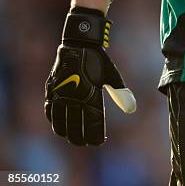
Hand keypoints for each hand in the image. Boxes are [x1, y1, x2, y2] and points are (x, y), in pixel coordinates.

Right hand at [45, 7, 135, 145]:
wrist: (79, 43)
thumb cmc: (98, 61)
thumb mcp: (111, 75)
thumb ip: (120, 94)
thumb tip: (132, 109)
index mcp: (91, 94)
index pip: (92, 124)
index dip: (95, 136)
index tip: (98, 142)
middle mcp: (74, 96)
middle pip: (75, 128)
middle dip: (80, 138)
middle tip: (85, 143)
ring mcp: (60, 94)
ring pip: (60, 123)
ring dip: (66, 133)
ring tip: (72, 137)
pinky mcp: (51, 90)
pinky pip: (49, 111)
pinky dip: (54, 121)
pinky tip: (59, 125)